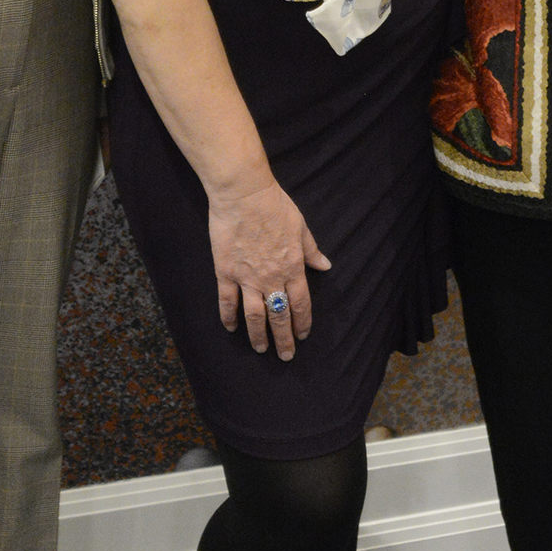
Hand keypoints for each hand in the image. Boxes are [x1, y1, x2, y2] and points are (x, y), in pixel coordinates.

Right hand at [209, 178, 330, 359]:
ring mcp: (247, 278)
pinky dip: (229, 317)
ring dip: (258, 335)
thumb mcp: (301, 227)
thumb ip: (312, 251)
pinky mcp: (226, 272)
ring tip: (261, 349)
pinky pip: (227, 301)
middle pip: (279, 315)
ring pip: (254, 315)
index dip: (302, 323)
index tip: (302, 336)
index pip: (301, 304)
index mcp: (293, 267)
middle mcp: (272, 278)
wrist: (244, 194)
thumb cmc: (275, 206)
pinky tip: (232, 328)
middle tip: (285, 356)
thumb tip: (325, 266)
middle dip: (284, 339)